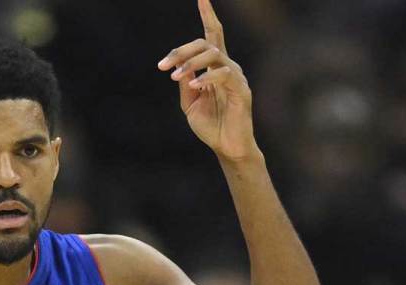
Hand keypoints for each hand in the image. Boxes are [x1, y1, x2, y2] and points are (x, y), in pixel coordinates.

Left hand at [157, 0, 258, 161]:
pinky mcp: (242, 90)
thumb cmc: (211, 126)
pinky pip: (224, 74)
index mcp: (215, 67)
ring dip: (191, 63)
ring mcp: (236, 77)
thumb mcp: (190, 103)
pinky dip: (206, 77)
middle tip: (163, 66)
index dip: (208, 15)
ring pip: (213, 55)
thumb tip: (178, 66)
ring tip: (175, 76)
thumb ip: (185, 83)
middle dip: (182, 51)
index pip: (212, 35)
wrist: (227, 148)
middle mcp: (228, 66)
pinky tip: (194, 86)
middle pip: (206, 43)